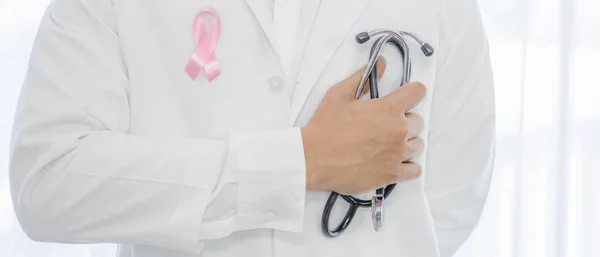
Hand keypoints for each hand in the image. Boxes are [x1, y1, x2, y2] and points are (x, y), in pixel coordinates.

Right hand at [301, 57, 426, 194]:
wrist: (314, 159)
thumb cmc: (326, 127)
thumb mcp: (339, 94)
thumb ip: (362, 78)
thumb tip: (381, 64)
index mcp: (389, 109)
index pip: (418, 92)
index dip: (412, 92)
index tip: (404, 97)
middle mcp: (398, 131)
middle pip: (418, 121)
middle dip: (405, 120)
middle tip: (385, 124)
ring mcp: (397, 155)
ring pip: (417, 145)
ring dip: (407, 143)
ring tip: (388, 145)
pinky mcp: (392, 174)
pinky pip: (415, 170)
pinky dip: (408, 166)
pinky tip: (395, 162)